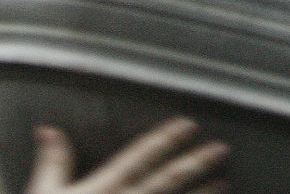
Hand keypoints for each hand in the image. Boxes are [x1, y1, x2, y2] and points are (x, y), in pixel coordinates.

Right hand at [27, 118, 227, 193]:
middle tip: (222, 148)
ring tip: (224, 183)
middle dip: (196, 162)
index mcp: (103, 187)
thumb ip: (54, 161)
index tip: (188, 124)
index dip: (165, 139)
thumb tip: (50, 130)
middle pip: (167, 179)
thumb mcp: (44, 193)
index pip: (139, 157)